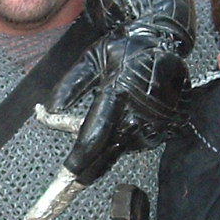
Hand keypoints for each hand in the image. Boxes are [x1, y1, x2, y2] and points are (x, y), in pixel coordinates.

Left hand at [51, 24, 190, 183]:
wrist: (163, 37)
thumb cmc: (125, 46)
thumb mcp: (90, 58)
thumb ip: (70, 84)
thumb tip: (49, 108)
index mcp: (118, 93)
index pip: (94, 135)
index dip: (80, 158)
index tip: (67, 172)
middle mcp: (140, 112)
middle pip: (109, 154)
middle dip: (89, 171)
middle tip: (73, 182)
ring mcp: (158, 121)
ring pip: (125, 148)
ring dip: (109, 148)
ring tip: (100, 135)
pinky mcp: (170, 124)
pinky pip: (143, 140)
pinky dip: (128, 138)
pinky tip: (124, 124)